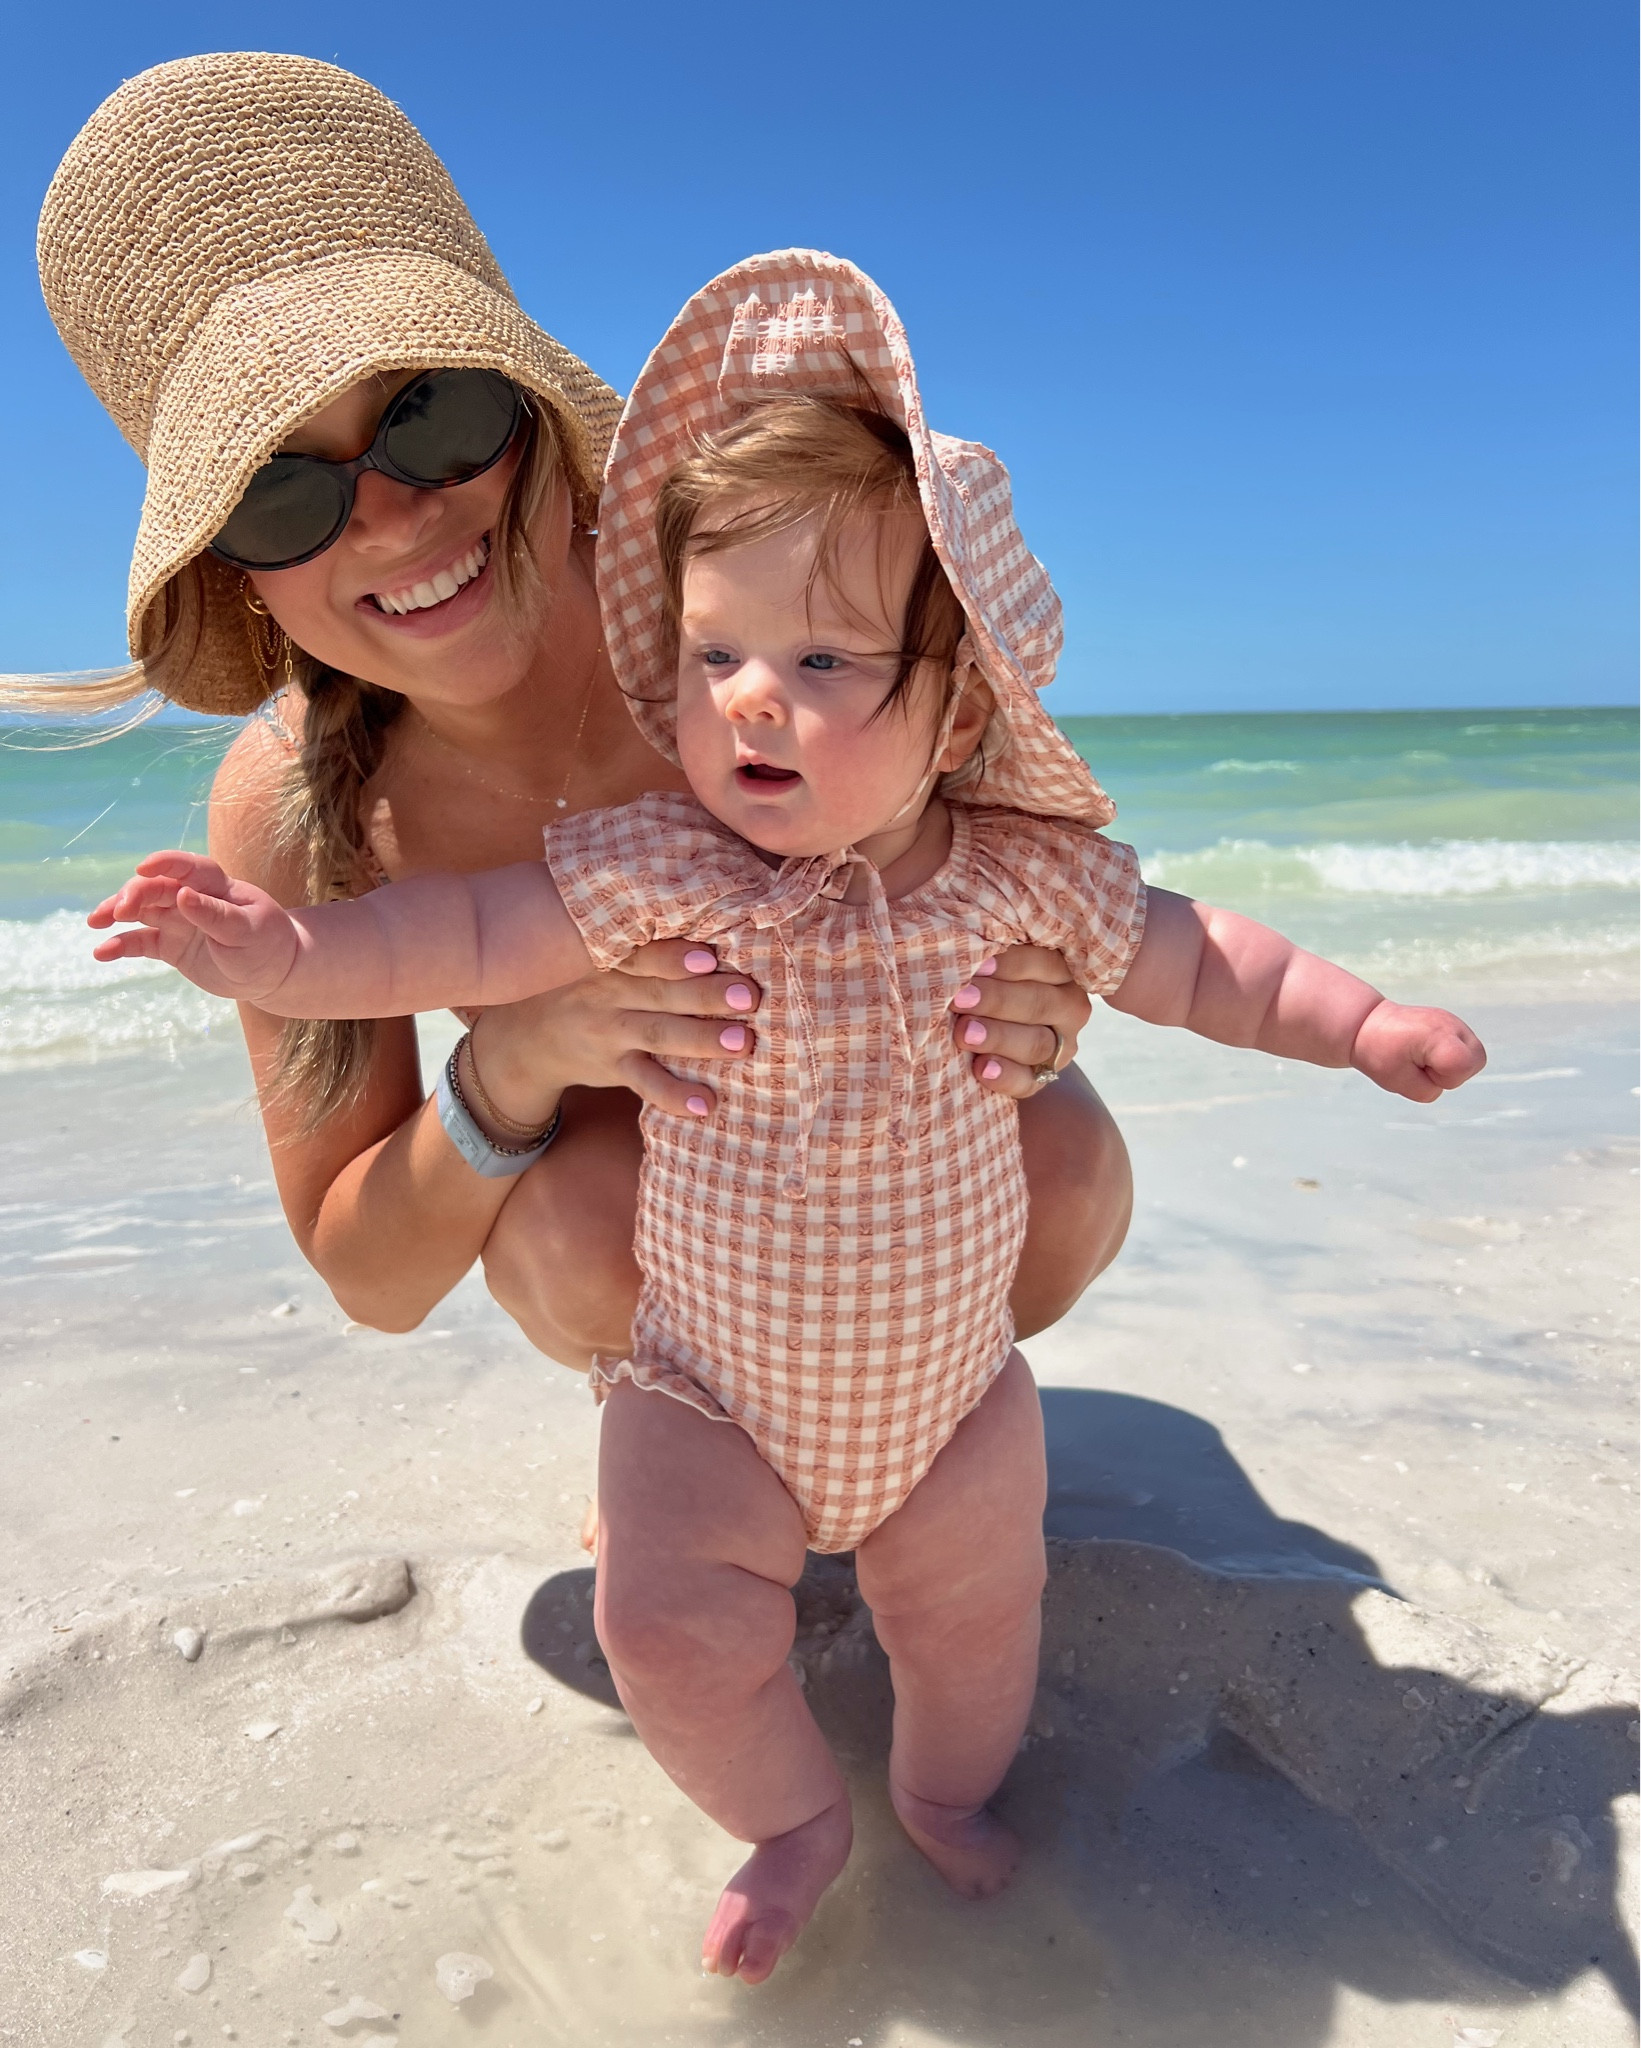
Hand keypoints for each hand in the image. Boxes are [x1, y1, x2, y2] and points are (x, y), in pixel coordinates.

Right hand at [88, 851, 299, 1002]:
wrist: (272, 972)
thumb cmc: (268, 944)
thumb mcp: (249, 930)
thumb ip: (216, 914)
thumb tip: (183, 895)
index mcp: (217, 887)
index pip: (189, 867)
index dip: (166, 863)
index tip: (144, 868)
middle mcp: (192, 898)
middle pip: (156, 888)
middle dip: (134, 894)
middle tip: (119, 910)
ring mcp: (178, 921)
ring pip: (141, 910)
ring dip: (117, 912)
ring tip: (95, 922)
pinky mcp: (170, 945)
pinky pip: (140, 942)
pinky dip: (120, 945)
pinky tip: (101, 952)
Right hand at [467, 941, 763, 1122]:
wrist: (525, 1037)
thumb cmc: (581, 981)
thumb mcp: (590, 951)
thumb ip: (638, 938)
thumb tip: (707, 909)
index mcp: (608, 956)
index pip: (640, 952)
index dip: (672, 955)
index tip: (708, 955)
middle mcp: (608, 992)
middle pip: (661, 992)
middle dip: (706, 994)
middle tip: (749, 996)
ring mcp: (610, 1032)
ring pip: (659, 1035)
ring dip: (702, 1040)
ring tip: (743, 1043)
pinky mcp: (612, 1067)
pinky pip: (644, 1083)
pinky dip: (674, 1095)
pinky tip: (705, 1104)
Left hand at [950, 945, 1092, 1098]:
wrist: (988, 1030)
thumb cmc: (982, 982)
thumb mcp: (990, 966)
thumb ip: (985, 957)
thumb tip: (957, 946)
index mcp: (1059, 970)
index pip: (1044, 962)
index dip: (1011, 964)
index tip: (979, 965)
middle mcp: (1068, 1006)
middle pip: (1039, 1003)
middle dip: (997, 1001)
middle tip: (960, 999)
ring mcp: (1061, 1045)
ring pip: (1036, 1043)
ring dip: (998, 1037)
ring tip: (965, 1033)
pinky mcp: (1044, 1078)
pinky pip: (1029, 1082)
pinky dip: (1005, 1076)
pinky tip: (982, 1069)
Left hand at [1351, 1002, 1486, 1101]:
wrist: (1368, 1025)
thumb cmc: (1379, 1050)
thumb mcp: (1398, 1082)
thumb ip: (1428, 1091)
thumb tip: (1443, 1084)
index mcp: (1438, 1034)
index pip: (1463, 1067)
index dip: (1442, 1078)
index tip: (1419, 1067)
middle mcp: (1452, 1024)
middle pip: (1476, 1061)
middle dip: (1452, 1073)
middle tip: (1423, 1064)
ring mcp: (1456, 1022)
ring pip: (1473, 1057)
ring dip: (1451, 1065)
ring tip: (1425, 1057)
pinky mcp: (1454, 1024)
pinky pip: (1464, 1050)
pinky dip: (1449, 1056)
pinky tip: (1428, 1050)